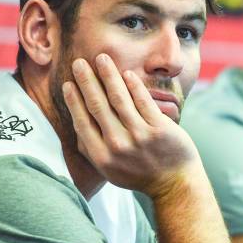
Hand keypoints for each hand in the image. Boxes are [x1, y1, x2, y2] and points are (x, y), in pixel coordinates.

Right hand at [62, 53, 199, 198]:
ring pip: (119, 98)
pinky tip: (126, 73)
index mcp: (102, 157)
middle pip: (98, 106)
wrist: (174, 183)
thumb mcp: (110, 170)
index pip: (83, 122)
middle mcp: (118, 146)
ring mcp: (140, 137)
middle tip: (79, 62)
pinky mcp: (159, 129)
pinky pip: (143, 101)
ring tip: (102, 58)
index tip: (68, 84)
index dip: (74, 101)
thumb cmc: (140, 174)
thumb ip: (92, 149)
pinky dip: (134, 85)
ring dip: (108, 75)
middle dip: (87, 81)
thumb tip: (76, 122)